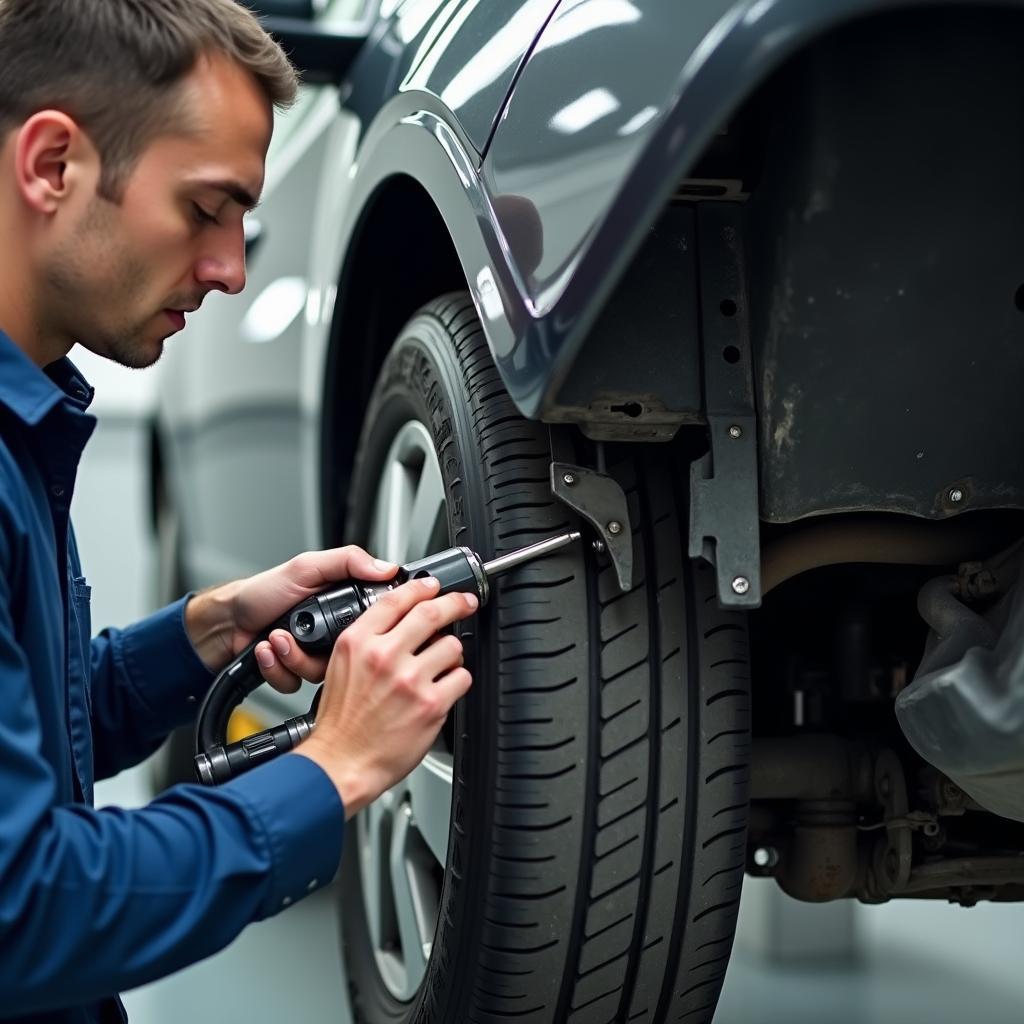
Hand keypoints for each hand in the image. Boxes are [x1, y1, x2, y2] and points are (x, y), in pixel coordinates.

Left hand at [184, 546, 397, 690]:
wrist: (227, 623)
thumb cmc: (263, 592)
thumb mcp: (307, 567)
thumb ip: (348, 562)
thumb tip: (386, 567)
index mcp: (340, 604)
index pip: (371, 619)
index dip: (366, 625)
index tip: (348, 624)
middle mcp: (331, 631)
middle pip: (348, 654)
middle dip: (318, 646)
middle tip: (297, 632)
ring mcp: (313, 654)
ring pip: (322, 673)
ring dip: (293, 657)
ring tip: (276, 639)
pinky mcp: (295, 672)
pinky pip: (297, 683)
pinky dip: (277, 668)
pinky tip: (267, 651)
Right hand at [295, 577, 476, 818]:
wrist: (341, 762)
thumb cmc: (340, 721)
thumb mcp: (341, 665)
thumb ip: (369, 638)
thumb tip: (401, 618)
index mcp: (358, 642)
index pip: (396, 599)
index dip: (422, 587)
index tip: (433, 586)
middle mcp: (384, 656)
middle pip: (432, 612)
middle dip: (456, 603)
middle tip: (465, 603)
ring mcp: (410, 680)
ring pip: (452, 646)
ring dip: (452, 653)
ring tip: (442, 665)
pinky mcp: (431, 704)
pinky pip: (462, 678)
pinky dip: (458, 680)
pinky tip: (445, 687)